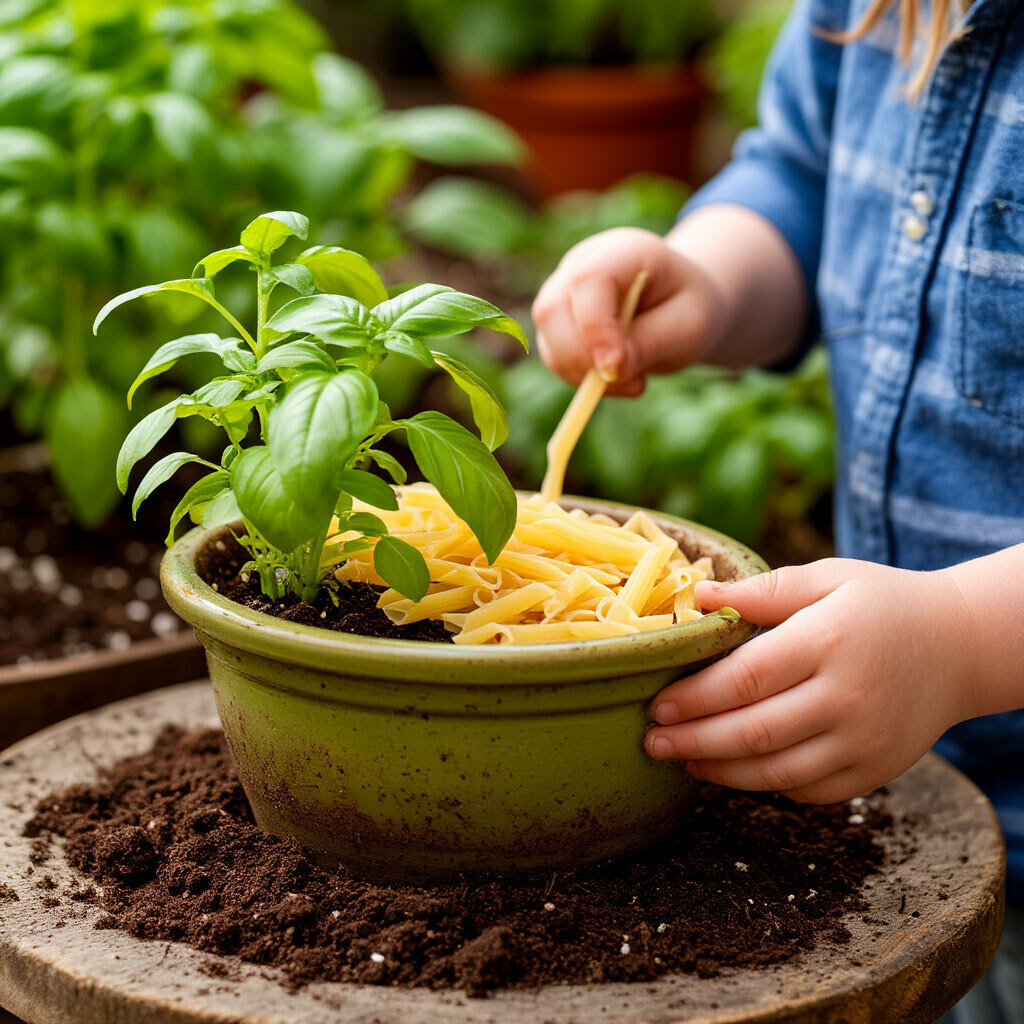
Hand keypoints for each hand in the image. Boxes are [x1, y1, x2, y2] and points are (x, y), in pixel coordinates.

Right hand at [531, 227, 725, 395]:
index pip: (587, 280)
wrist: (680, 307)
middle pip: (552, 310)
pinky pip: (554, 357)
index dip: (594, 327)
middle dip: (582, 359)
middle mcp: (582, 263)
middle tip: (632, 385)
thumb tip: (612, 371)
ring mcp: (562, 290)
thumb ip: (650, 343)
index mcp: (622, 250)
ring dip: (583, 374)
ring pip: (548, 339)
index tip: (615, 369)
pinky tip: (618, 377)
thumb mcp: (688, 326)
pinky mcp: (557, 321)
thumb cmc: (689, 309)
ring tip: (634, 381)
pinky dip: (581, 378)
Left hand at [643, 558, 980, 802]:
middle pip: (752, 732)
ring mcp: (863, 740)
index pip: (745, 679)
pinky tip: (732, 771)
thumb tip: (696, 596)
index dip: (694, 697)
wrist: (959, 646)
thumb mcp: (826, 579)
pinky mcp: (874, 769)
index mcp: (827, 642)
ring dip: (719, 771)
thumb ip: (761, 590)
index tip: (657, 705)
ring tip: (681, 760)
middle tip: (651, 742)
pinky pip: (807, 789)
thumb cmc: (881, 604)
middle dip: (693, 741)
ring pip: (775, 771)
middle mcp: (847, 698)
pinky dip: (764, 785)